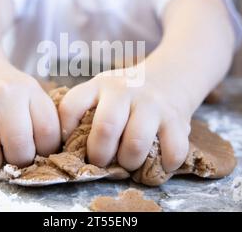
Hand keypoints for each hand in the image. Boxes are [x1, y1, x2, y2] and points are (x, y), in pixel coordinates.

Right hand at [0, 57, 60, 172]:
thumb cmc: (10, 93)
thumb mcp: (34, 97)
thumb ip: (45, 123)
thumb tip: (48, 158)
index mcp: (30, 91)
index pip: (47, 132)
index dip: (45, 151)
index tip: (38, 150)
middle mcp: (3, 93)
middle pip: (18, 145)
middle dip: (18, 162)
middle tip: (14, 158)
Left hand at [58, 68, 190, 171]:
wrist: (170, 77)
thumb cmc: (128, 94)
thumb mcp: (103, 90)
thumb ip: (86, 109)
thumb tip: (64, 147)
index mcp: (101, 85)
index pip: (72, 105)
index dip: (65, 131)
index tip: (71, 145)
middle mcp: (126, 91)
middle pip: (105, 128)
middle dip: (99, 155)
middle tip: (102, 161)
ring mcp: (153, 105)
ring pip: (136, 143)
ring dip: (130, 161)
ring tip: (129, 162)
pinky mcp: (177, 120)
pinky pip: (172, 151)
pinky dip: (165, 165)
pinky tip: (159, 162)